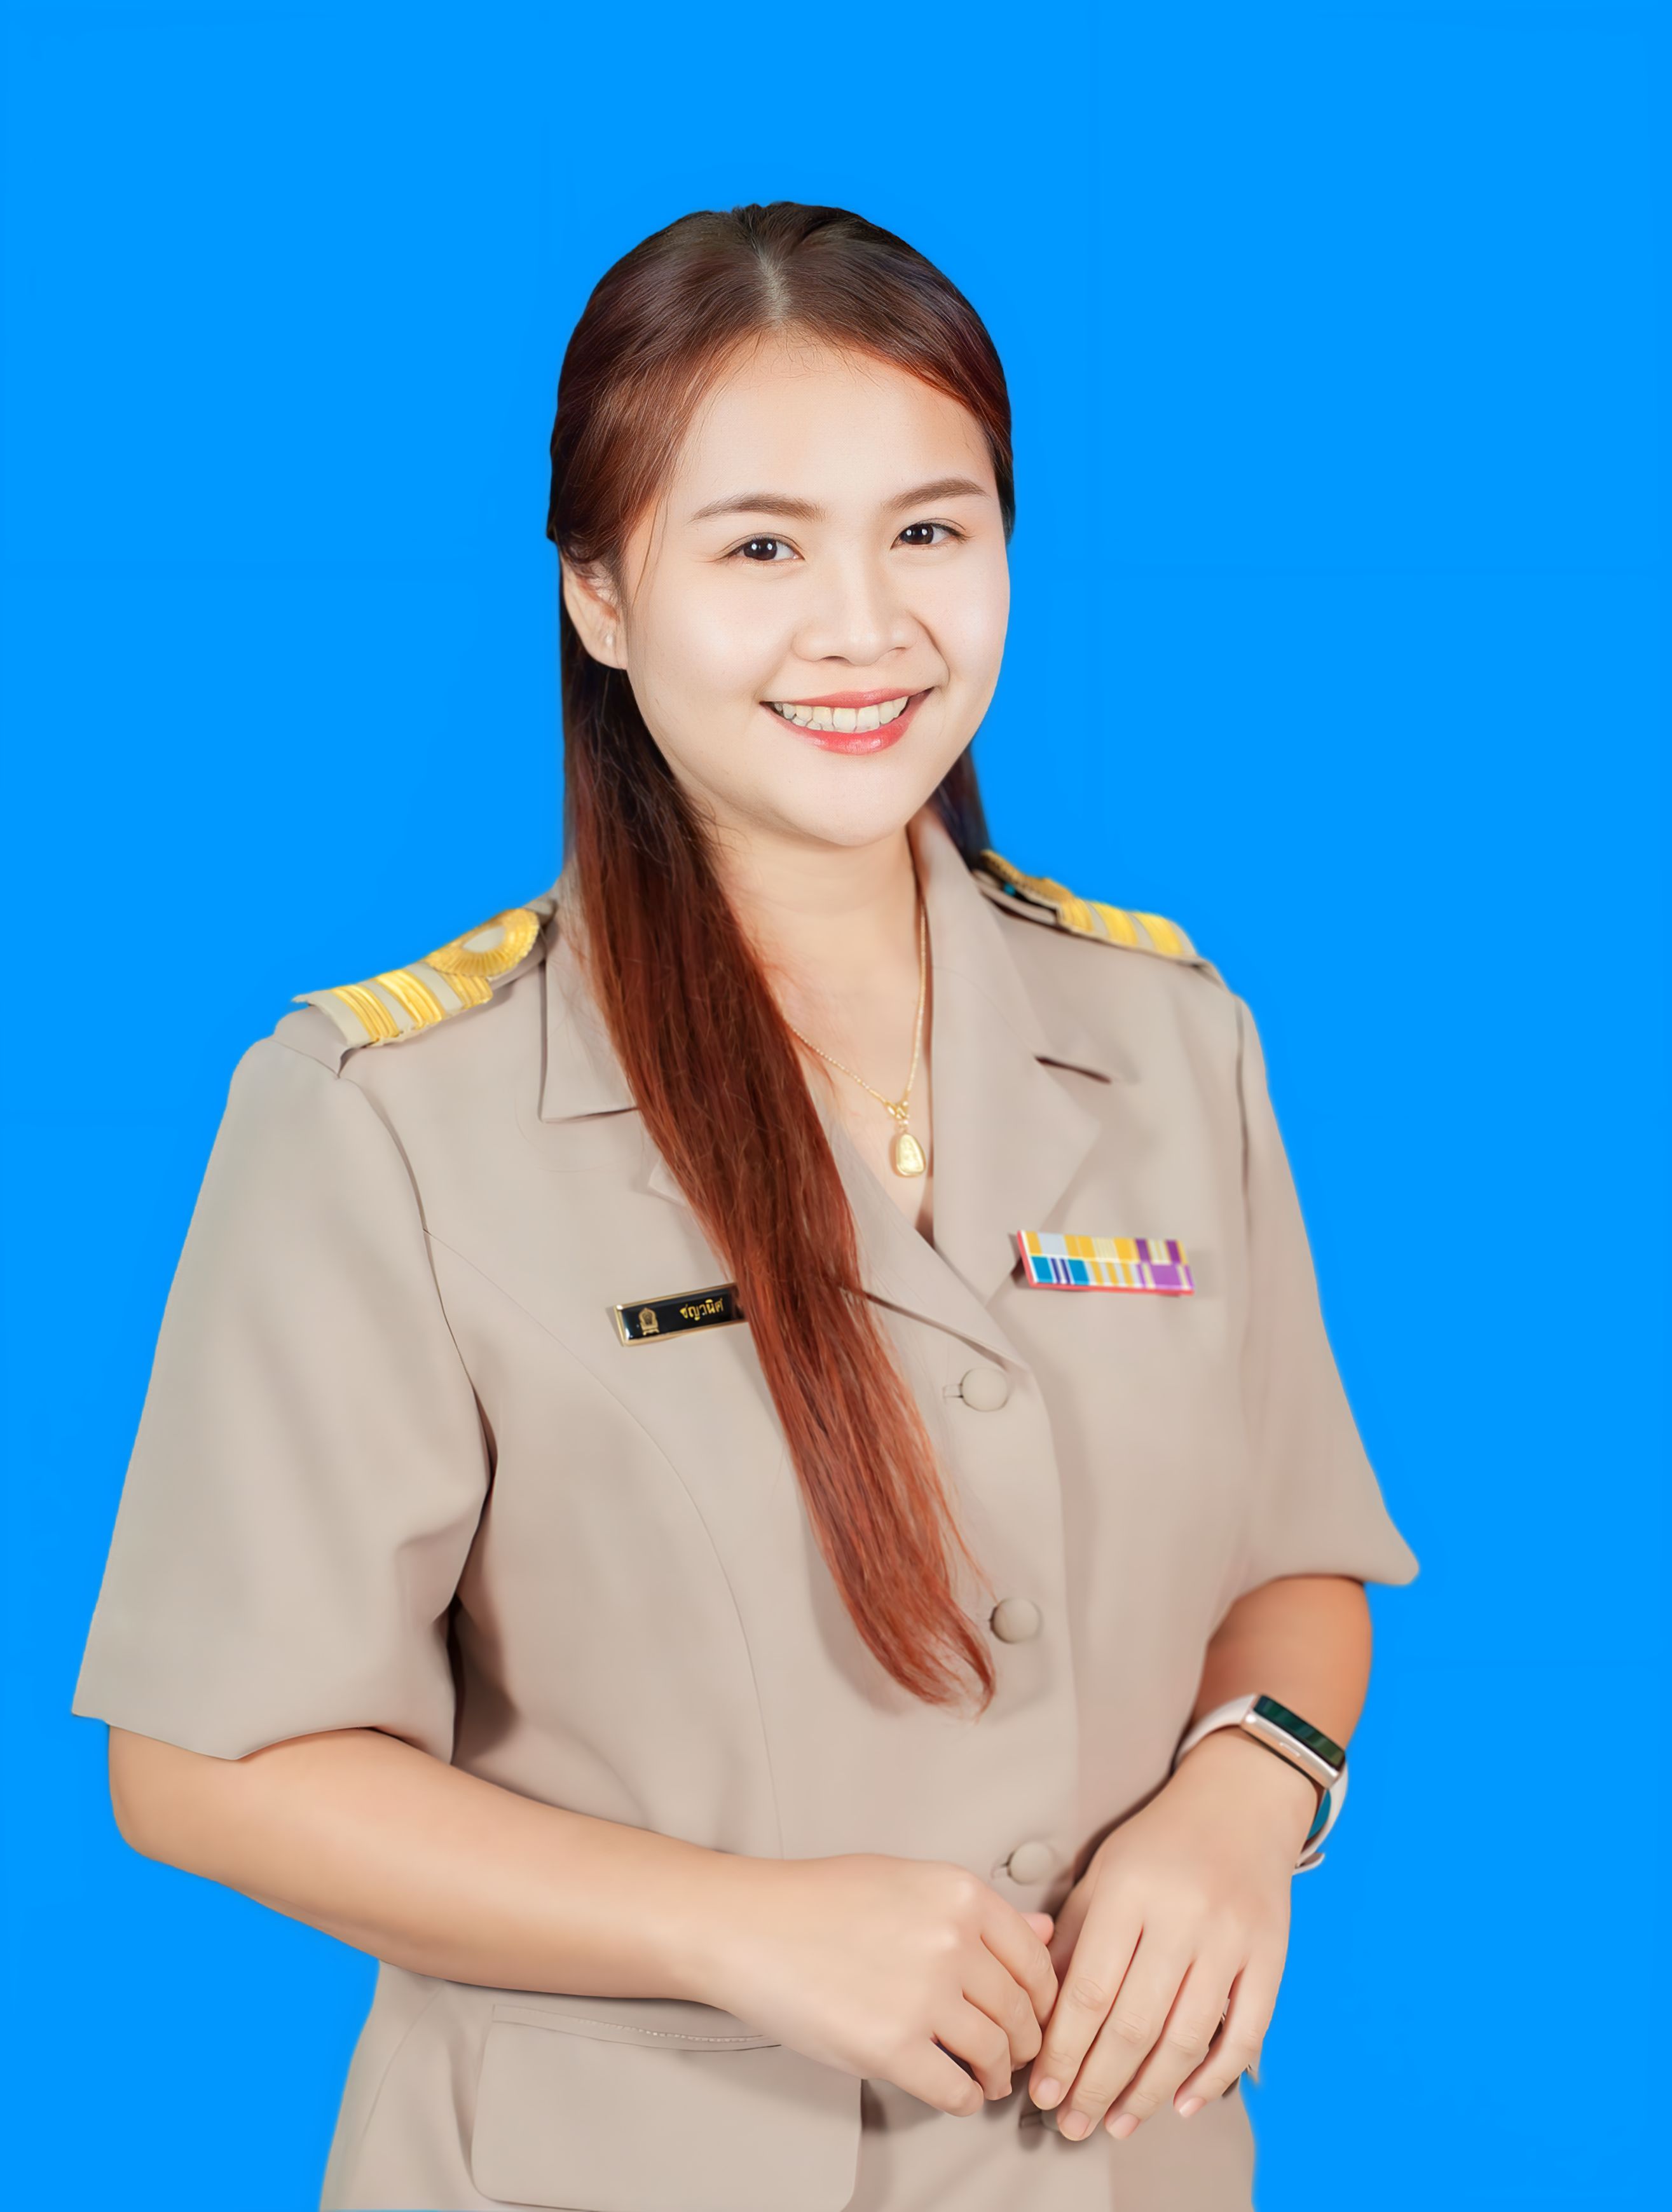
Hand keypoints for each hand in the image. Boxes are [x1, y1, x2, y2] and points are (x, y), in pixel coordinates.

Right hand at [698, 1853, 1057, 2115]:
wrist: (750, 1926)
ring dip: (997, 2076)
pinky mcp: (892, 2047)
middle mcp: (951, 1941)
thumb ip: (979, 1911)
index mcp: (959, 1895)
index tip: (1034, 2014)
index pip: (1036, 1959)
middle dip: (1023, 2041)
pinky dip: (965, 2099)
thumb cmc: (821, 1900)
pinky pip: (956, 2090)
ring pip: (995, 2053)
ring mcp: (923, 1996)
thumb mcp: (908, 1881)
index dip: (1042, 1997)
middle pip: (1020, 2011)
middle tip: (1013, 2054)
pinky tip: (957, 2092)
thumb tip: (1044, 1931)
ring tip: (987, 2079)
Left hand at [1028, 1732, 1316, 2139]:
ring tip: (1116, 2124)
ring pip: (1185, 2038)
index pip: (1088, 1990)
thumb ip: (1073, 1935)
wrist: (1240, 1803)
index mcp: (1129, 1892)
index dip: (1063, 2051)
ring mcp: (1232, 1939)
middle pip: (1134, 2025)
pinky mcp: (1272, 1957)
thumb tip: (1039, 2012)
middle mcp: (1182, 1916)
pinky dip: (1213, 2078)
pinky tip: (1182, 2104)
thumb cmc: (1158, 1843)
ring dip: (1147, 2093)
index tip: (1041, 2091)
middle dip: (1097, 2084)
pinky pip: (1244, 2034)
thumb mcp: (1103, 1872)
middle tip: (1072, 2124)